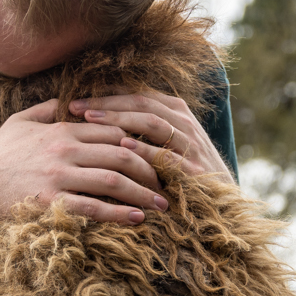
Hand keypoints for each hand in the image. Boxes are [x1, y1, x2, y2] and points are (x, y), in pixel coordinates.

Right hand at [0, 99, 168, 257]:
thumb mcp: (19, 124)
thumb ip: (47, 109)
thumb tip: (73, 99)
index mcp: (61, 128)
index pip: (114, 130)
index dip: (142, 142)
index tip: (160, 155)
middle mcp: (63, 149)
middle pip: (122, 154)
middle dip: (152, 169)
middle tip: (171, 183)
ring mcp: (57, 176)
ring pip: (114, 180)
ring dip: (143, 193)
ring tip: (162, 204)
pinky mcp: (51, 203)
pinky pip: (94, 208)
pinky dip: (120, 213)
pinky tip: (138, 219)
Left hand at [68, 93, 227, 181]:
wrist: (220, 202)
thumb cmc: (183, 173)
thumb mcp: (165, 144)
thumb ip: (142, 128)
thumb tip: (101, 118)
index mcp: (176, 112)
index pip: (137, 93)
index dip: (106, 94)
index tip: (75, 99)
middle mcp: (185, 123)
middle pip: (141, 102)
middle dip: (106, 103)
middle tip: (75, 107)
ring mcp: (191, 144)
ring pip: (152, 121)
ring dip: (119, 119)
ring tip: (91, 120)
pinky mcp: (193, 168)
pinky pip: (165, 154)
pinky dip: (143, 149)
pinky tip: (122, 147)